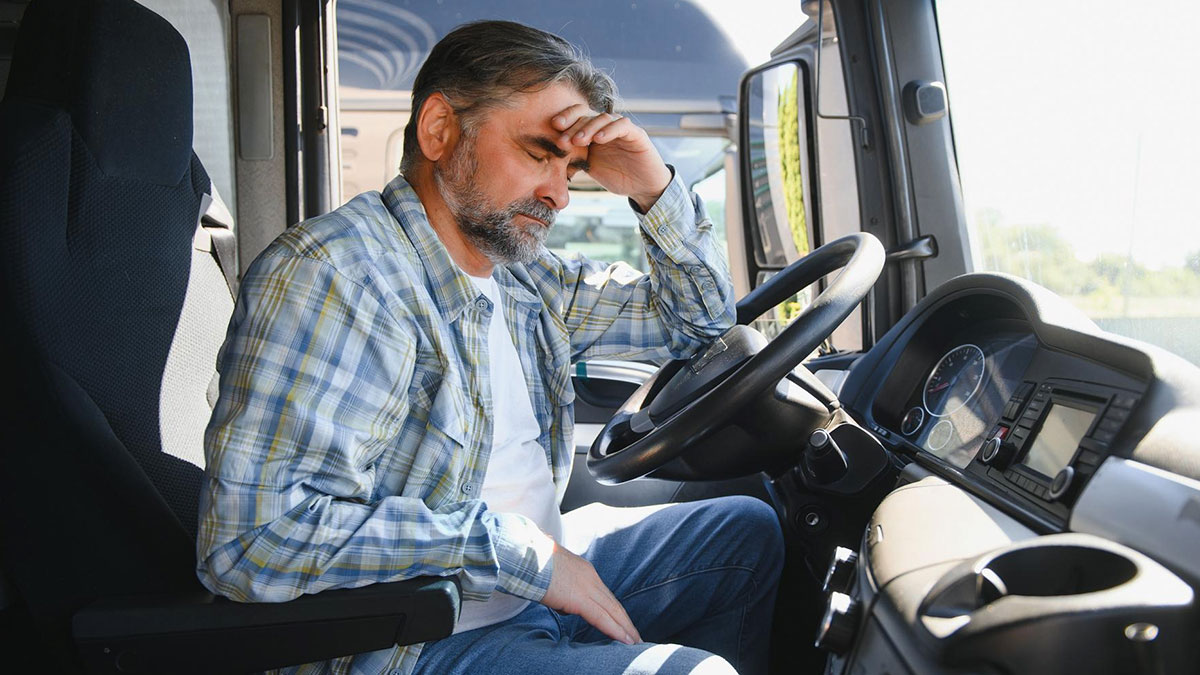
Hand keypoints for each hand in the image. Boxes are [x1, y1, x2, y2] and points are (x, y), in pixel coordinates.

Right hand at [541, 543, 641, 644]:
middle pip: (613, 603)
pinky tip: (625, 640)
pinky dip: (615, 630)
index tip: (622, 621)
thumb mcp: (553, 574)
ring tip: (635, 642)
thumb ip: (562, 588)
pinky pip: (602, 617)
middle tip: (635, 636)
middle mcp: (590, 577)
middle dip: (625, 621)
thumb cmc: (532, 563)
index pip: (604, 594)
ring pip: (613, 611)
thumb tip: (564, 602)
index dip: (615, 610)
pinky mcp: (580, 598)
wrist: (526, 554)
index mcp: (584, 570)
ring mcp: (587, 587)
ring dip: (625, 628)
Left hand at [551, 105, 671, 211]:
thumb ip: (574, 158)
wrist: (643, 187)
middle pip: (587, 115)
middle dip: (573, 125)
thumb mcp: (590, 167)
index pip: (577, 117)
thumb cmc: (617, 177)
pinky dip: (610, 130)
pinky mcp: (637, 135)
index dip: (565, 118)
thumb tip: (549, 156)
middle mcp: (606, 127)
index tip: (552, 129)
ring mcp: (621, 129)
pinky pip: (622, 126)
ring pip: (603, 118)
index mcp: (593, 132)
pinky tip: (599, 139)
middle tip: (562, 139)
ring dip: (589, 128)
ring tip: (578, 141)